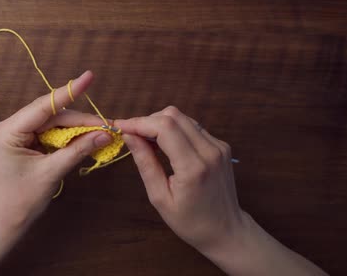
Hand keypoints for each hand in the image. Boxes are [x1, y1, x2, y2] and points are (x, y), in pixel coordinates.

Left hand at [0, 71, 113, 275]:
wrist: (6, 224)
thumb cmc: (22, 201)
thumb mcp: (52, 173)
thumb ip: (78, 149)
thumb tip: (104, 133)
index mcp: (9, 130)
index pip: (44, 106)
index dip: (69, 91)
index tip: (89, 77)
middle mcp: (11, 127)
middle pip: (52, 114)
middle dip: (80, 120)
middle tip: (107, 125)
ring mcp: (18, 135)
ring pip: (54, 123)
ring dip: (77, 128)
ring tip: (101, 132)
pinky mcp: (26, 143)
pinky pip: (51, 133)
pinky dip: (69, 137)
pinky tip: (86, 139)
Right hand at [116, 106, 327, 275]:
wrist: (226, 230)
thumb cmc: (190, 221)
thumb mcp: (160, 198)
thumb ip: (145, 163)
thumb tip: (129, 136)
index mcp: (193, 167)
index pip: (164, 127)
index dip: (139, 122)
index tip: (120, 127)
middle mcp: (209, 150)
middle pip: (173, 116)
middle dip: (147, 120)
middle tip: (132, 136)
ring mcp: (218, 146)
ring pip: (183, 117)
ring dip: (160, 123)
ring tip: (147, 141)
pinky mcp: (221, 145)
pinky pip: (192, 126)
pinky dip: (174, 130)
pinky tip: (166, 146)